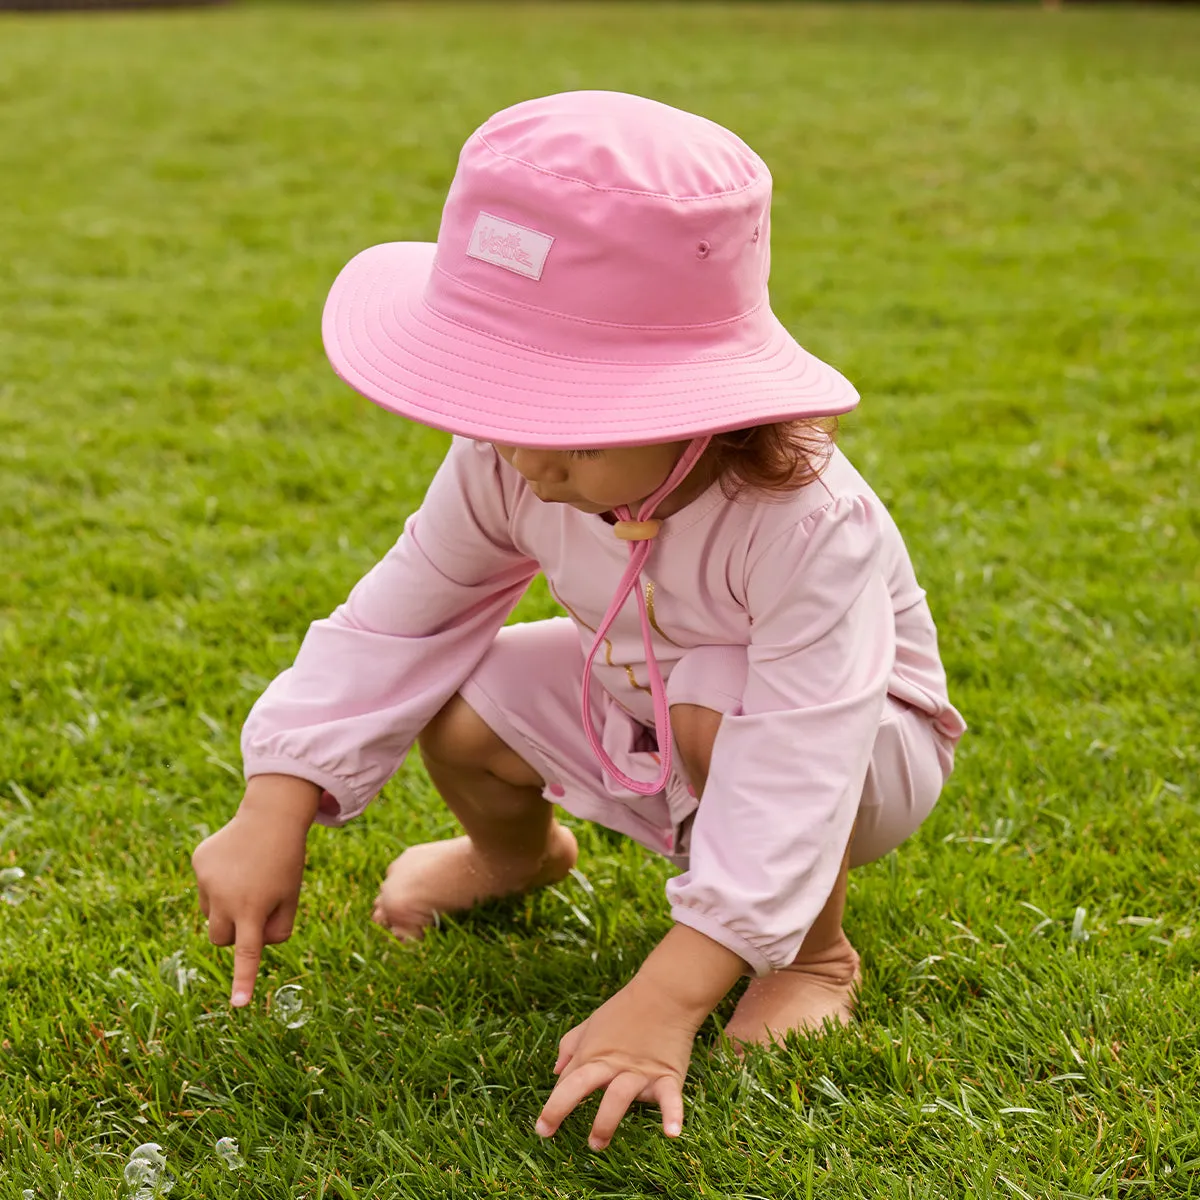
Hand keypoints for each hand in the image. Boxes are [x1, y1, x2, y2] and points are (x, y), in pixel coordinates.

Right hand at [191, 774, 319, 1006]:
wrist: (272, 815)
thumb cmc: (286, 861)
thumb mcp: (291, 897)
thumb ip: (277, 930)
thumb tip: (252, 946)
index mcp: (253, 908)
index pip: (247, 952)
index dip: (243, 980)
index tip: (238, 1004)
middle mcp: (225, 897)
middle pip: (220, 938)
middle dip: (234, 933)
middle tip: (255, 907)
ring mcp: (207, 880)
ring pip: (210, 912)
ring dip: (226, 905)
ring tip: (248, 877)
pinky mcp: (199, 863)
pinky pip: (205, 887)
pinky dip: (218, 881)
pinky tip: (236, 860)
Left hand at [535, 973, 700, 1149]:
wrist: (665, 993)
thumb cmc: (626, 1010)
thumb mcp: (592, 1022)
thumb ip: (570, 1045)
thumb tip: (554, 1071)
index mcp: (593, 1054)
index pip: (567, 1082)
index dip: (553, 1104)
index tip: (542, 1128)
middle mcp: (613, 1064)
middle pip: (582, 1083)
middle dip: (560, 1107)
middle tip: (545, 1134)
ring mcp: (640, 1072)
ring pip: (618, 1096)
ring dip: (605, 1121)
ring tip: (596, 1143)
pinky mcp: (667, 1076)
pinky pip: (669, 1098)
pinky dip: (672, 1114)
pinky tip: (672, 1133)